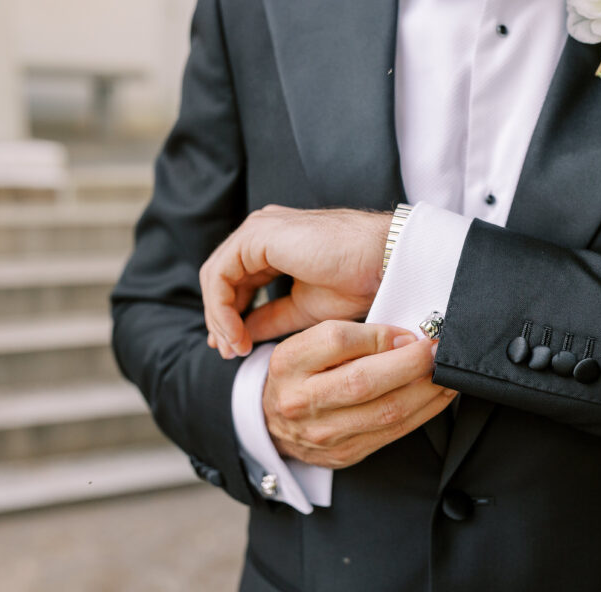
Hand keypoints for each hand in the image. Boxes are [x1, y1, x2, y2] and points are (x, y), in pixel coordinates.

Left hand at [200, 204, 389, 358]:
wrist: (384, 265)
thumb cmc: (360, 283)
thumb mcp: (305, 309)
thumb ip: (272, 318)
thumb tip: (242, 334)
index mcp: (275, 245)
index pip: (238, 281)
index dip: (230, 315)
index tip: (235, 347)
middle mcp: (263, 232)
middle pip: (223, 279)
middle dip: (221, 319)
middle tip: (229, 352)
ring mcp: (259, 230)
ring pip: (216, 277)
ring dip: (220, 318)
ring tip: (234, 347)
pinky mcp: (257, 235)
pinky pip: (220, 276)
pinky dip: (222, 308)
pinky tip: (237, 332)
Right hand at [263, 320, 456, 467]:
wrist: (273, 424)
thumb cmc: (300, 375)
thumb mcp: (310, 344)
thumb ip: (351, 337)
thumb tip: (405, 339)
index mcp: (290, 362)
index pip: (336, 341)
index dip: (381, 335)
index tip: (408, 333)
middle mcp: (302, 400)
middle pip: (364, 382)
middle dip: (411, 364)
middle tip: (438, 350)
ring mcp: (323, 433)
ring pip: (386, 412)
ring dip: (427, 390)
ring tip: (446, 372)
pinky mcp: (345, 453)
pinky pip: (394, 432)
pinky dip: (424, 411)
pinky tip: (438, 395)